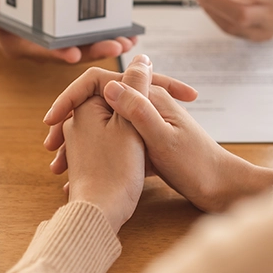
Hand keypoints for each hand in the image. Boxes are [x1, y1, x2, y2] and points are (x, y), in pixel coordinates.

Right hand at [0, 0, 135, 62]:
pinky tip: (129, 34)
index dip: (56, 54)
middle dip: (93, 51)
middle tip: (115, 47)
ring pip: (85, 45)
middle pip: (70, 52)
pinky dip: (109, 33)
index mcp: (20, 45)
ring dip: (106, 45)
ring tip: (127, 42)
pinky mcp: (70, 29)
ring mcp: (58, 39)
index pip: (40, 52)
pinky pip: (91, 33)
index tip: (74, 55)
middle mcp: (42, 46)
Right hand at [46, 55, 272, 212]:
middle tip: (51, 145)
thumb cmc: (196, 166)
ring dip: (80, 143)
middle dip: (71, 123)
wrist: (221, 190)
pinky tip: (80, 176)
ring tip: (59, 165)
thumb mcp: (162, 139)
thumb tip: (109, 83)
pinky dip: (97, 157)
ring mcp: (146, 126)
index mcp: (149, 98)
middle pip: (98, 105)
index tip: (53, 119)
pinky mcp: (149, 146)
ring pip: (103, 128)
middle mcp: (146, 107)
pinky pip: (114, 146)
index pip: (100, 81)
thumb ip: (138, 110)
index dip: (71, 97)